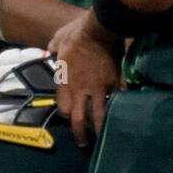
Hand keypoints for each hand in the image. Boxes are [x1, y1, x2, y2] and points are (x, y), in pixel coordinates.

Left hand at [49, 12, 122, 146]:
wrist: (100, 29)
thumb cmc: (77, 33)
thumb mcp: (58, 39)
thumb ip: (53, 48)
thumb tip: (50, 51)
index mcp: (65, 81)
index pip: (64, 108)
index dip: (67, 115)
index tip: (70, 118)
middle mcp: (81, 89)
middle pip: (80, 119)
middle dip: (81, 134)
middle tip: (84, 143)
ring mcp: (99, 88)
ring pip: (100, 116)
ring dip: (101, 130)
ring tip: (104, 138)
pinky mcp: (115, 83)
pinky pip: (117, 101)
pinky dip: (119, 109)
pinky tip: (123, 117)